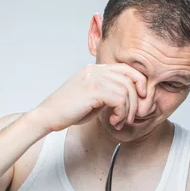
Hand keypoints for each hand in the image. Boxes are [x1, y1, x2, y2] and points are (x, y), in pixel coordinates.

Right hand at [32, 63, 147, 131]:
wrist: (47, 117)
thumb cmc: (67, 111)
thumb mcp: (92, 99)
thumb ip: (108, 94)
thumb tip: (129, 99)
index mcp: (94, 70)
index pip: (126, 68)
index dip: (139, 82)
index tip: (142, 98)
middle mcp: (95, 70)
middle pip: (130, 79)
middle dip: (135, 101)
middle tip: (129, 118)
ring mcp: (93, 78)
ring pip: (126, 90)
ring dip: (127, 110)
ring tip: (119, 122)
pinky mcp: (93, 90)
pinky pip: (119, 99)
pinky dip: (121, 113)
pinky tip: (113, 121)